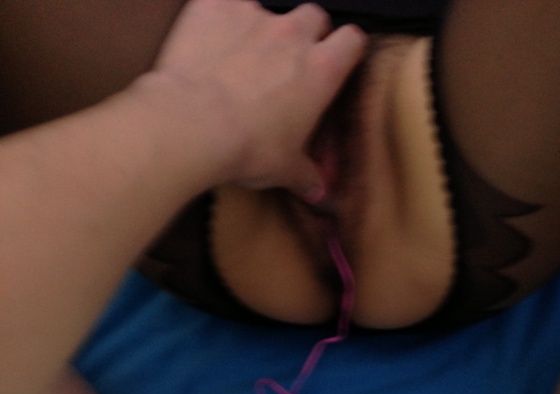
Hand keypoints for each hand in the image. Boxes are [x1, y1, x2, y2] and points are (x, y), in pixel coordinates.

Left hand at [142, 0, 366, 199]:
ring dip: (259, 30)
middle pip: (314, 16)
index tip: (337, 62)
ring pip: (267, 9)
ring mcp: (252, 14)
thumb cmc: (249, 148)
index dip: (346, 49)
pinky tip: (205, 44)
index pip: (352, 40)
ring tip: (240, 58)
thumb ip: (305, 176)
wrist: (192, 123)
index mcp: (321, 70)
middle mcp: (293, 33)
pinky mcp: (213, 6)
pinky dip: (217, 21)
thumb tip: (320, 194)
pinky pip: (220, 4)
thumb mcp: (283, 170)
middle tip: (288, 63)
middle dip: (307, 33)